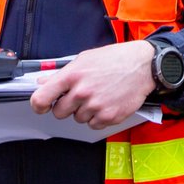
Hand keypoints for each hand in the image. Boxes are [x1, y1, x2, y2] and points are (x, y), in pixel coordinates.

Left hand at [30, 41, 155, 129]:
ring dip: (85, 111)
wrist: (145, 65)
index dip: (39, 105)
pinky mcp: (109, 117)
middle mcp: (82, 92)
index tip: (42, 106)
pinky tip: (107, 103)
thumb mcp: (86, 58)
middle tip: (81, 95)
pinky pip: (93, 124)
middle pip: (59, 112)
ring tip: (99, 95)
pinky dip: (99, 117)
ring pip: (78, 119)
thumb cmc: (116, 59)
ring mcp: (96, 106)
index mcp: (73, 75)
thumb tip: (43, 82)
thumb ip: (63, 73)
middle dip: (68, 106)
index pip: (41, 98)